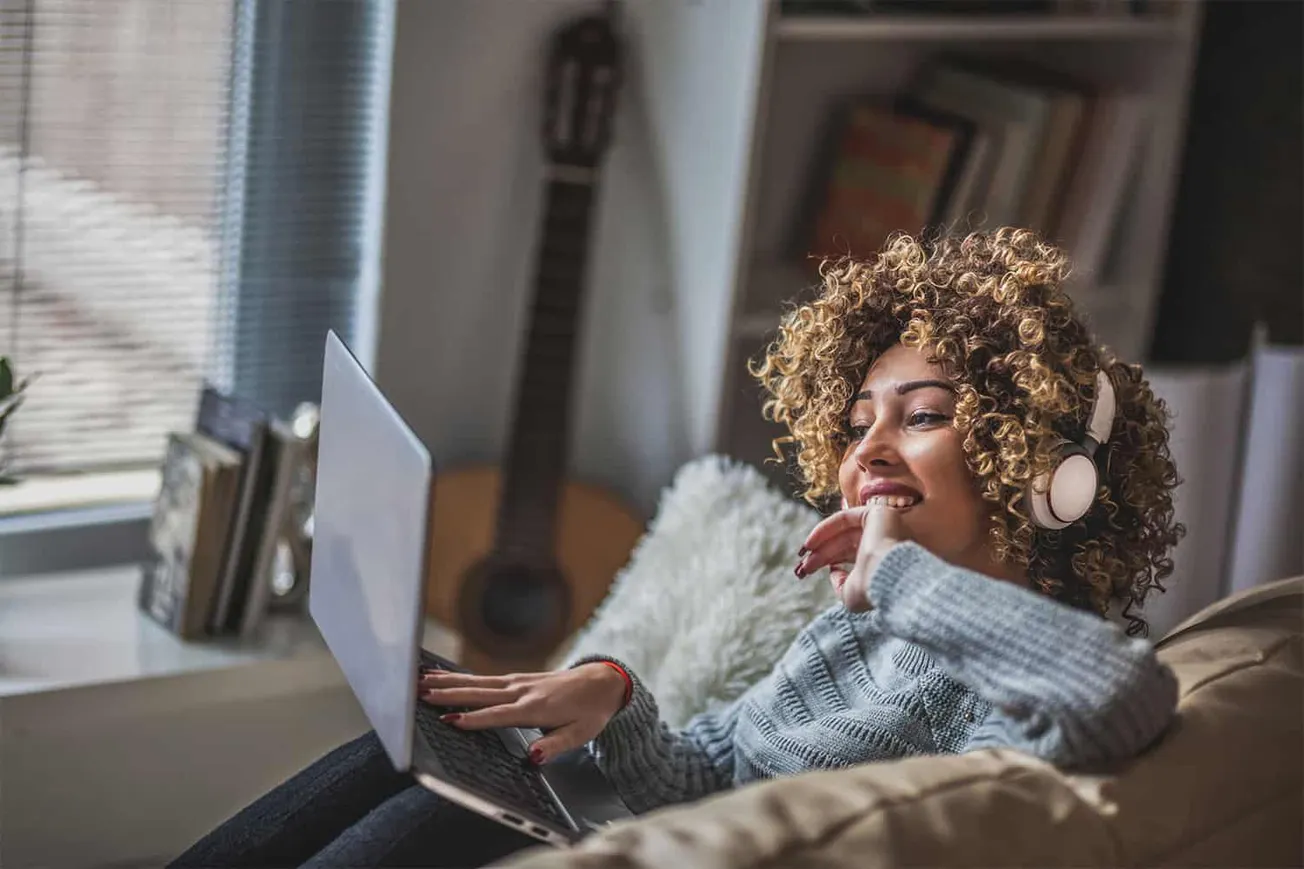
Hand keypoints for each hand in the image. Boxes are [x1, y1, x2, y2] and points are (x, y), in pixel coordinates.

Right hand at [418, 664, 627, 763]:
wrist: (602, 681)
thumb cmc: (591, 710)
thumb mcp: (581, 733)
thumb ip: (555, 745)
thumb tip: (533, 757)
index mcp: (535, 708)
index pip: (498, 715)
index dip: (473, 719)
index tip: (448, 721)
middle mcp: (522, 691)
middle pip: (479, 694)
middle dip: (449, 694)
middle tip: (422, 694)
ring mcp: (518, 682)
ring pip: (477, 682)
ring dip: (448, 682)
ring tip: (422, 681)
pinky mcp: (516, 679)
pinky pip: (483, 678)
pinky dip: (461, 677)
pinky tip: (444, 677)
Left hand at [797, 503, 907, 611]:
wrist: (889, 576)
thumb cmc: (872, 589)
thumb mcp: (850, 594)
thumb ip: (840, 584)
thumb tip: (832, 571)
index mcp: (881, 559)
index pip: (850, 555)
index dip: (827, 561)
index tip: (806, 571)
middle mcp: (884, 540)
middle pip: (844, 543)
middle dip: (821, 554)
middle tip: (801, 566)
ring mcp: (883, 525)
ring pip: (843, 530)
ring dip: (820, 541)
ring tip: (803, 554)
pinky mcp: (877, 513)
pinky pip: (844, 518)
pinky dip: (825, 528)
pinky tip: (809, 543)